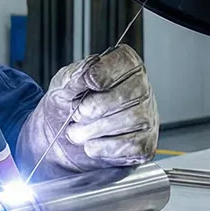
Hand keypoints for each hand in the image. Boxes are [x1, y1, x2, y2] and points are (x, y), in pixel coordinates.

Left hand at [18, 45, 157, 180]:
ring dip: (94, 130)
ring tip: (78, 132)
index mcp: (124, 66)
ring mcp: (147, 117)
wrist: (63, 138)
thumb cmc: (69, 106)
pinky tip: (92, 143)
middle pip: (125, 95)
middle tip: (76, 115)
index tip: (85, 84)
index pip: (123, 62)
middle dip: (92, 109)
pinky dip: (104, 148)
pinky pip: (132, 145)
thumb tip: (86, 72)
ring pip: (130, 120)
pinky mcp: (145, 143)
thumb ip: (73, 77)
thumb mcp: (62, 85)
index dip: (99, 75)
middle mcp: (141, 88)